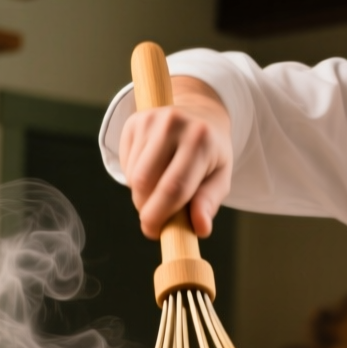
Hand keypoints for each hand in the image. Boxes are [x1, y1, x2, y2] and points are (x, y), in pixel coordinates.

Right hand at [118, 76, 233, 238]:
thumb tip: (200, 229)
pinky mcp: (134, 121)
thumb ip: (209, 203)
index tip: (154, 232)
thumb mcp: (220, 177)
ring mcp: (151, 120)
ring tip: (159, 191)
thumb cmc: (211, 154)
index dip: (160, 215)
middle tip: (154, 219)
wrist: (199, 115)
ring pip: (134, 176)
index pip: (174, 187)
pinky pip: (126, 164)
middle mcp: (174, 124)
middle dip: (146, 209)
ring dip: (141, 195)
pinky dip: (135, 178)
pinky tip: (152, 171)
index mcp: (201, 140)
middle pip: (146, 183)